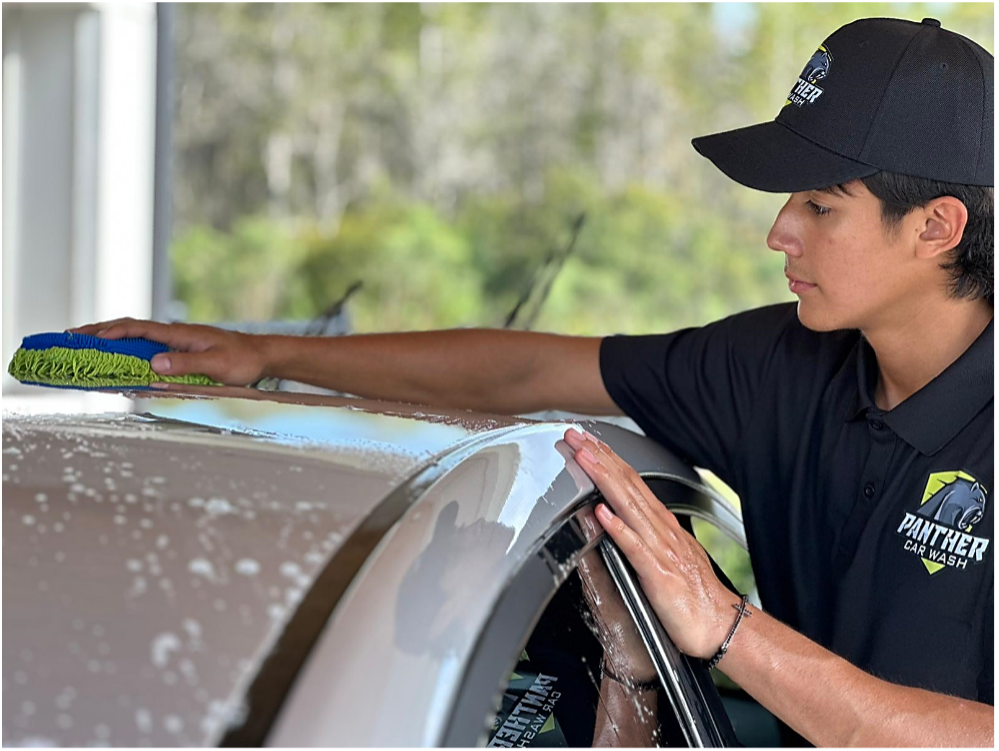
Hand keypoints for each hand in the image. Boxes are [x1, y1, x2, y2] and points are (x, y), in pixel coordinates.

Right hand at [69, 319, 268, 386]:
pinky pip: (147, 348)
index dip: (111, 333)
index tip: (87, 338)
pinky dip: (127, 350)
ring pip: (136, 337)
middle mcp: (174, 335)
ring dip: (110, 339)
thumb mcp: (216, 365)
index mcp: (179, 334)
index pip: (138, 329)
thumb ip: (185, 365)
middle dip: (100, 331)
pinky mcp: (181, 351)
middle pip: (130, 328)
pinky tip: (117, 357)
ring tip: (84, 344)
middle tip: (70, 336)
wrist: (262, 356)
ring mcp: (177, 342)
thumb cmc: (242, 360)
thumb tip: (153, 364)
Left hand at [564, 428, 741, 660]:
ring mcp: (660, 550)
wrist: (721, 626)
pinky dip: (618, 528)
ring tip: (584, 458)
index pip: (632, 484)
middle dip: (600, 458)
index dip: (609, 460)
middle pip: (627, 485)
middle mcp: (662, 531)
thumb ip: (646, 538)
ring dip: (604, 480)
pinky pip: (635, 548)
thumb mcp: (669, 558)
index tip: (589, 441)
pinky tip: (601, 513)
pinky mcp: (658, 575)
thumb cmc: (696, 598)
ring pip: (629, 506)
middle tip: (577, 435)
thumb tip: (620, 521)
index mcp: (663, 527)